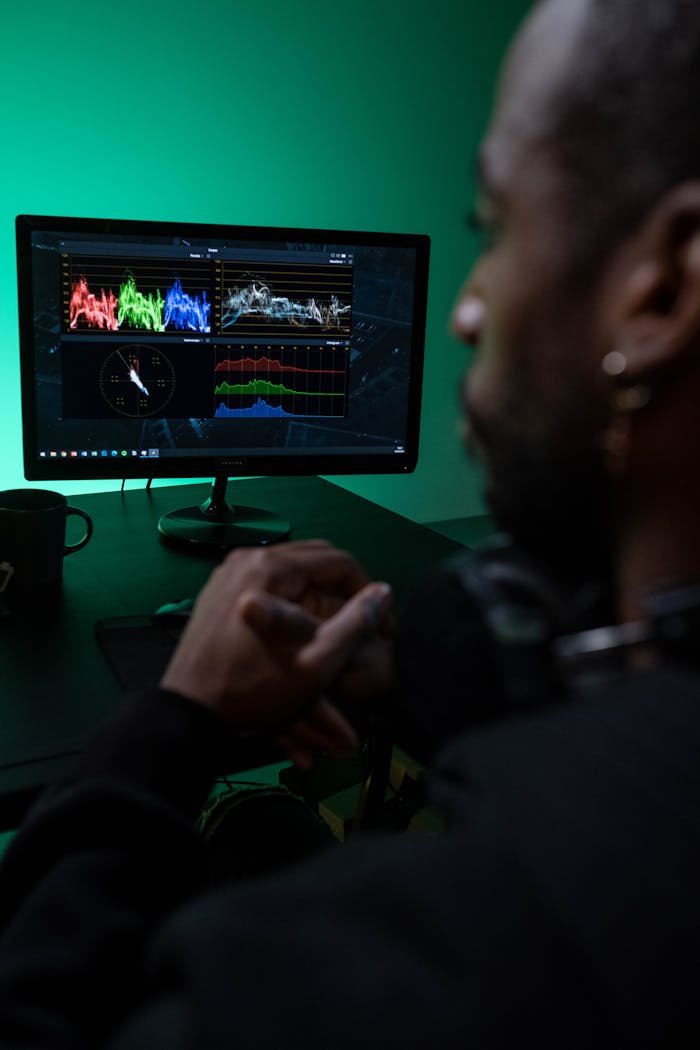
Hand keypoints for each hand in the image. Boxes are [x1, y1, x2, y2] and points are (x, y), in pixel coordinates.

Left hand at [160, 541, 392, 746]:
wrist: (189, 710)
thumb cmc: (254, 689)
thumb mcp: (315, 663)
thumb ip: (355, 624)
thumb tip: (384, 592)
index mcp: (271, 567)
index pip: (338, 562)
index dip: (367, 593)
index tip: (380, 627)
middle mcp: (248, 557)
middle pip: (316, 561)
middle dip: (344, 592)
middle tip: (361, 627)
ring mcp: (229, 570)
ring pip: (293, 570)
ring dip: (320, 595)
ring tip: (333, 630)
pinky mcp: (219, 587)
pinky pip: (269, 581)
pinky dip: (292, 599)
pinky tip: (300, 628)